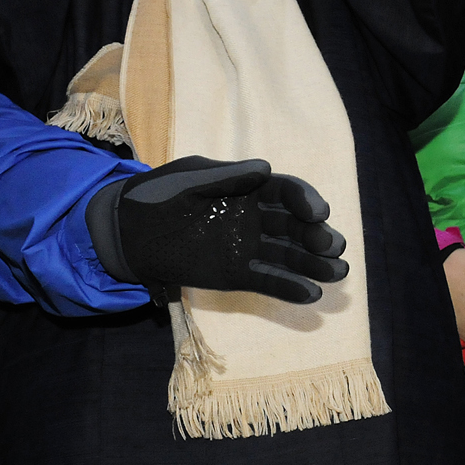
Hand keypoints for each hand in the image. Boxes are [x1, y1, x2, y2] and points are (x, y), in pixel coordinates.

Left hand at [92, 156, 349, 304]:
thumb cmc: (156, 195)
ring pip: (289, 256)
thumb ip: (225, 177)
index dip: (306, 200)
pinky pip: (268, 281)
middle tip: (332, 247)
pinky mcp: (236, 274)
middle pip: (296, 226)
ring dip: (315, 265)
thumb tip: (265, 170)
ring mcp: (248, 247)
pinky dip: (290, 288)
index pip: (286, 193)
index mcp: (248, 188)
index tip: (318, 212)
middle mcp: (256, 218)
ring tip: (339, 274)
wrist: (126, 232)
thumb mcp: (186, 179)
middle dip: (317, 236)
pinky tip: (311, 294)